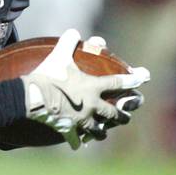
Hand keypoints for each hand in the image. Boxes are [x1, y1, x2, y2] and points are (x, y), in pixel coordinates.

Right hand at [21, 29, 149, 149]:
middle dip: (123, 115)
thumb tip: (74, 31)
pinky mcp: (69, 131)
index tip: (144, 78)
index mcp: (92, 87)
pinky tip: (79, 143)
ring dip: (103, 130)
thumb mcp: (58, 56)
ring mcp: (81, 121)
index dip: (132, 80)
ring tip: (104, 132)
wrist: (31, 99)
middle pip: (114, 114)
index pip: (118, 83)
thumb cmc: (47, 77)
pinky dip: (79, 140)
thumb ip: (68, 42)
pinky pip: (77, 139)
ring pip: (99, 130)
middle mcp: (92, 106)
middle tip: (127, 115)